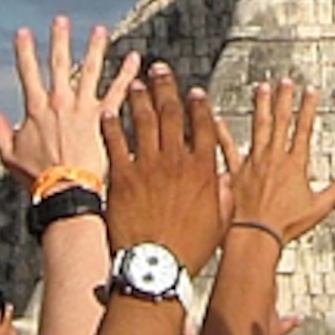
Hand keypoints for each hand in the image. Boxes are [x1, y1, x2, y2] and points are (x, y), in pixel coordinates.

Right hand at [0, 18, 138, 188]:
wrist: (66, 191)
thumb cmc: (37, 178)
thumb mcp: (10, 154)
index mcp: (36, 109)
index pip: (28, 72)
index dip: (25, 51)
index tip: (23, 32)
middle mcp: (60, 103)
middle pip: (59, 64)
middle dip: (59, 40)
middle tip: (61, 20)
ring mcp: (84, 109)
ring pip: (90, 71)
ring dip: (96, 48)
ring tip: (100, 30)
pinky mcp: (104, 119)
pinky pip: (118, 92)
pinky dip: (126, 75)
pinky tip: (134, 59)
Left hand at [101, 66, 225, 267]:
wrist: (156, 266)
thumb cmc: (190, 249)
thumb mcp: (220, 221)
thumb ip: (224, 194)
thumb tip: (226, 179)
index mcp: (203, 169)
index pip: (203, 125)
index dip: (199, 104)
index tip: (194, 90)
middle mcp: (176, 160)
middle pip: (172, 113)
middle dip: (166, 86)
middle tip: (161, 69)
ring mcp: (148, 166)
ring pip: (144, 121)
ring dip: (140, 98)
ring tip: (137, 83)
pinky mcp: (122, 177)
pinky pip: (116, 143)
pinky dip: (112, 125)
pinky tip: (108, 112)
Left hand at [221, 79, 334, 244]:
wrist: (256, 235)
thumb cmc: (286, 225)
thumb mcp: (319, 207)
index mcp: (295, 164)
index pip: (304, 129)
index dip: (307, 108)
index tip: (310, 91)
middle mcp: (274, 158)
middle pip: (281, 121)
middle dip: (284, 99)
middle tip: (285, 81)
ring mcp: (254, 163)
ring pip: (258, 127)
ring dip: (261, 106)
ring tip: (262, 88)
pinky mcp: (236, 172)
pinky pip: (228, 148)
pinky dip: (222, 132)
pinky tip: (217, 117)